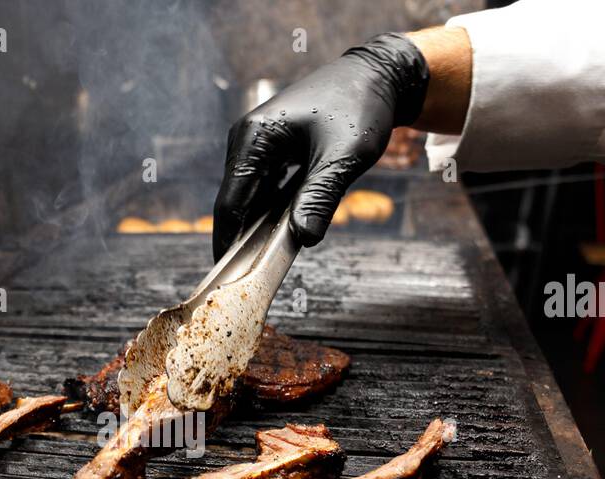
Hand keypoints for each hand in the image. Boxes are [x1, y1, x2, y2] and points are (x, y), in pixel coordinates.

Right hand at [212, 33, 428, 258]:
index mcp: (254, 137)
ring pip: (250, 198)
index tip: (228, 275)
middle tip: (253, 275)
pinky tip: (284, 231)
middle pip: (236, 201)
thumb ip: (320, 197)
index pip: (230, 200)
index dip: (228, 241)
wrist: (376, 77)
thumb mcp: (343, 156)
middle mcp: (246, 140)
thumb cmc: (360, 107)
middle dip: (244, 237)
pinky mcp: (271, 150)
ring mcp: (256, 145)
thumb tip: (302, 238)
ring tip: (267, 259)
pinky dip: (272, 211)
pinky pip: (264, 189)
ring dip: (259, 225)